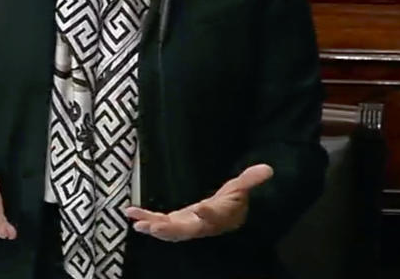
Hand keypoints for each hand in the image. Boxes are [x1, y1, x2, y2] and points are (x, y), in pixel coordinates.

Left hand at [124, 164, 273, 241]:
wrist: (227, 218)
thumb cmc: (234, 202)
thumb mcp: (241, 188)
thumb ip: (250, 180)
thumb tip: (268, 168)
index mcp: (217, 215)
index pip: (214, 216)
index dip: (208, 214)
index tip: (201, 209)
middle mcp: (200, 225)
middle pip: (185, 230)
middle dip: (169, 229)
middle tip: (154, 227)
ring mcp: (186, 225)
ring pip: (168, 230)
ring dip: (152, 226)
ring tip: (137, 223)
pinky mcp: (175, 223)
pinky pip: (159, 223)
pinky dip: (146, 220)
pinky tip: (131, 215)